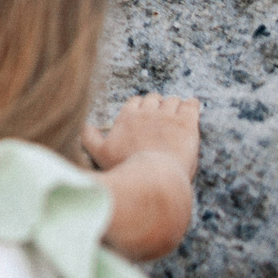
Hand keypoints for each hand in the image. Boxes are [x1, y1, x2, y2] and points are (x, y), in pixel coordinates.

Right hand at [88, 94, 200, 262]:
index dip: (141, 108)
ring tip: (178, 115)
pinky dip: (192, 104)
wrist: (154, 179)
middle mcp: (147, 112)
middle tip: (162, 118)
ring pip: (173, 100)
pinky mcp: (187, 123)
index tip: (145, 116)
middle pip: (154, 98)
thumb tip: (84, 126)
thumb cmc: (127, 169)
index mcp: (127, 117)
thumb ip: (89, 138)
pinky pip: (192, 104)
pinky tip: (193, 108)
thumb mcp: (100, 154)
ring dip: (175, 105)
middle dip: (158, 105)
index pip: (135, 102)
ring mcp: (168, 116)